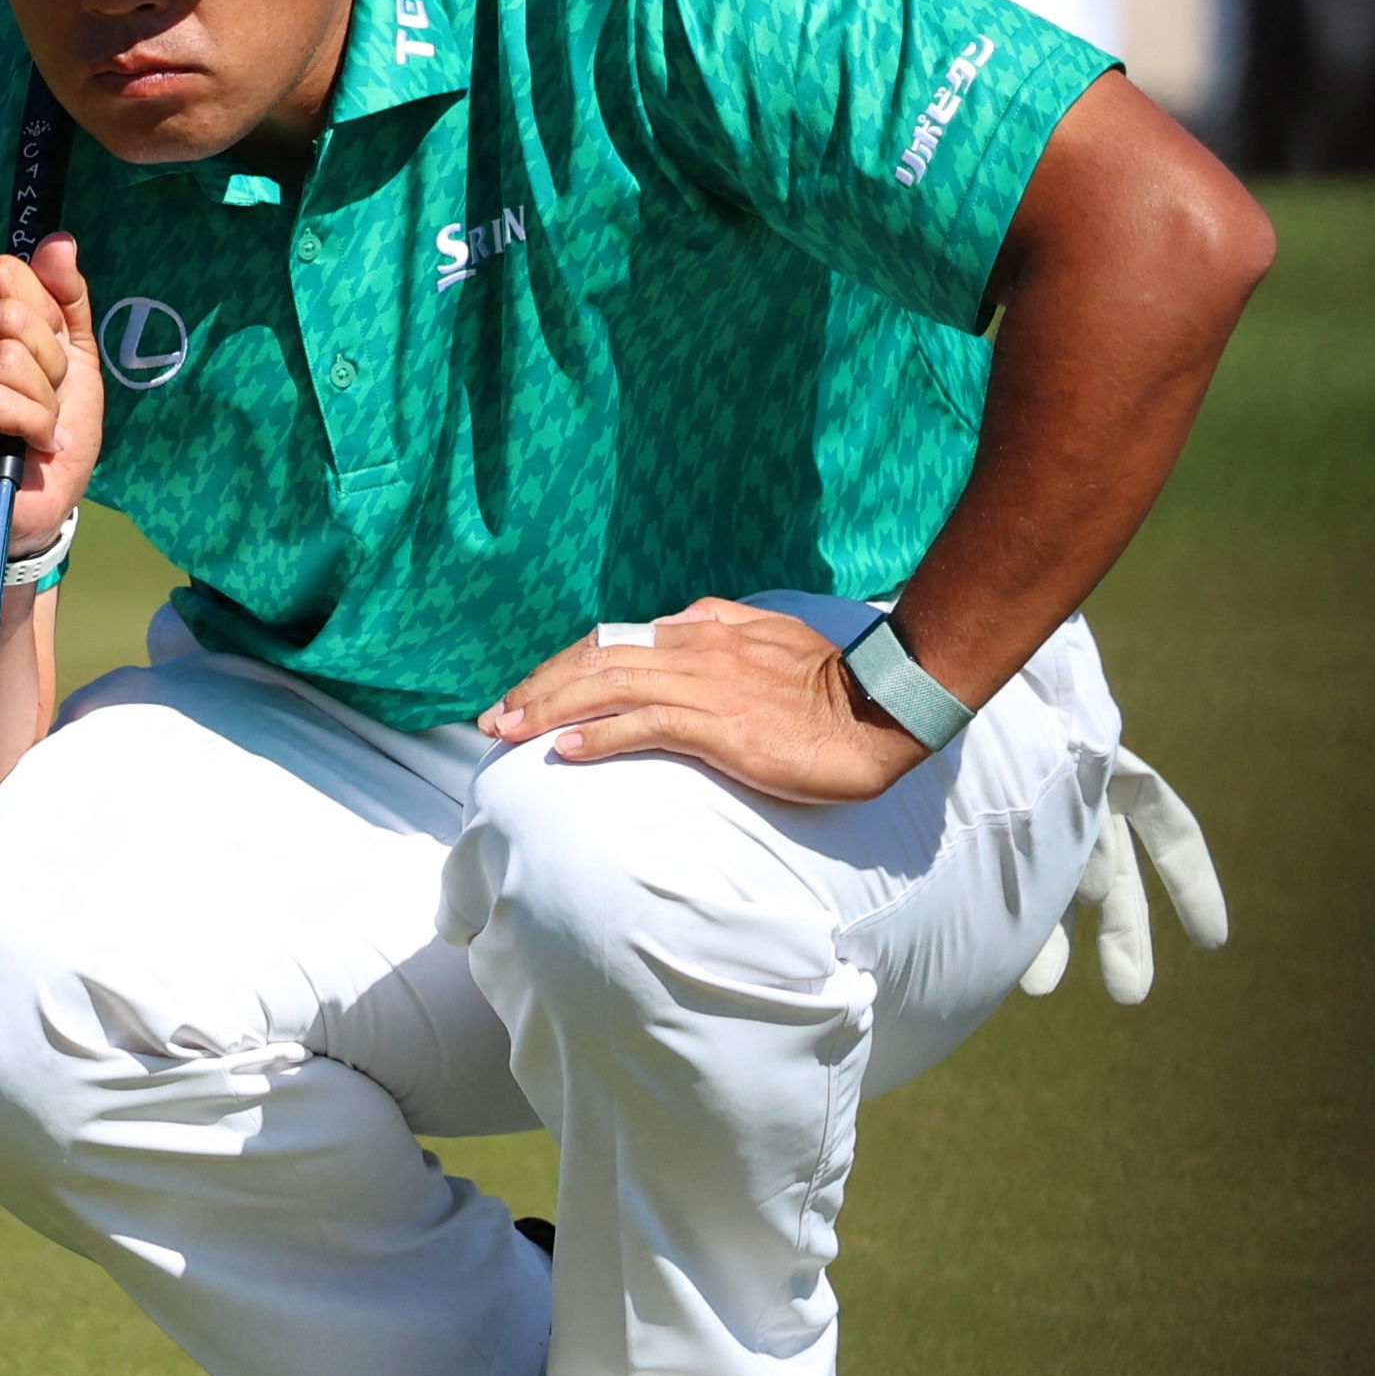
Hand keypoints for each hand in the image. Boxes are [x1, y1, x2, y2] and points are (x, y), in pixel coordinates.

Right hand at [0, 233, 104, 547]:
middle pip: (11, 314)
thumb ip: (68, 299)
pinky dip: (33, 425)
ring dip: (45, 401)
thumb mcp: (75, 358)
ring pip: (7, 359)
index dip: (48, 313)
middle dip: (52, 363)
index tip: (54, 357)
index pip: (6, 273)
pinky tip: (34, 445)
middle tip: (48, 399)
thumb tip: (59, 240)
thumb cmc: (51, 430)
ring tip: (40, 426)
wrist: (40, 507)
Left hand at [474, 599, 925, 805]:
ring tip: (508, 731)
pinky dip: (599, 737)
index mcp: (705, 630)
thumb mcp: (770, 636)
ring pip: (608, 687)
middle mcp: (696, 649)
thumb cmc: (829, 684)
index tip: (527, 691)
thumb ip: (722, 625)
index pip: (614, 641)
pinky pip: (645, 726)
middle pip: (596, 659)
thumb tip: (679, 622)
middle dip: (538, 686)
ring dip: (550, 709)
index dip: (563, 665)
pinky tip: (564, 753)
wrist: (881, 710)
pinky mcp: (721, 726)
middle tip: (493, 717)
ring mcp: (707, 685)